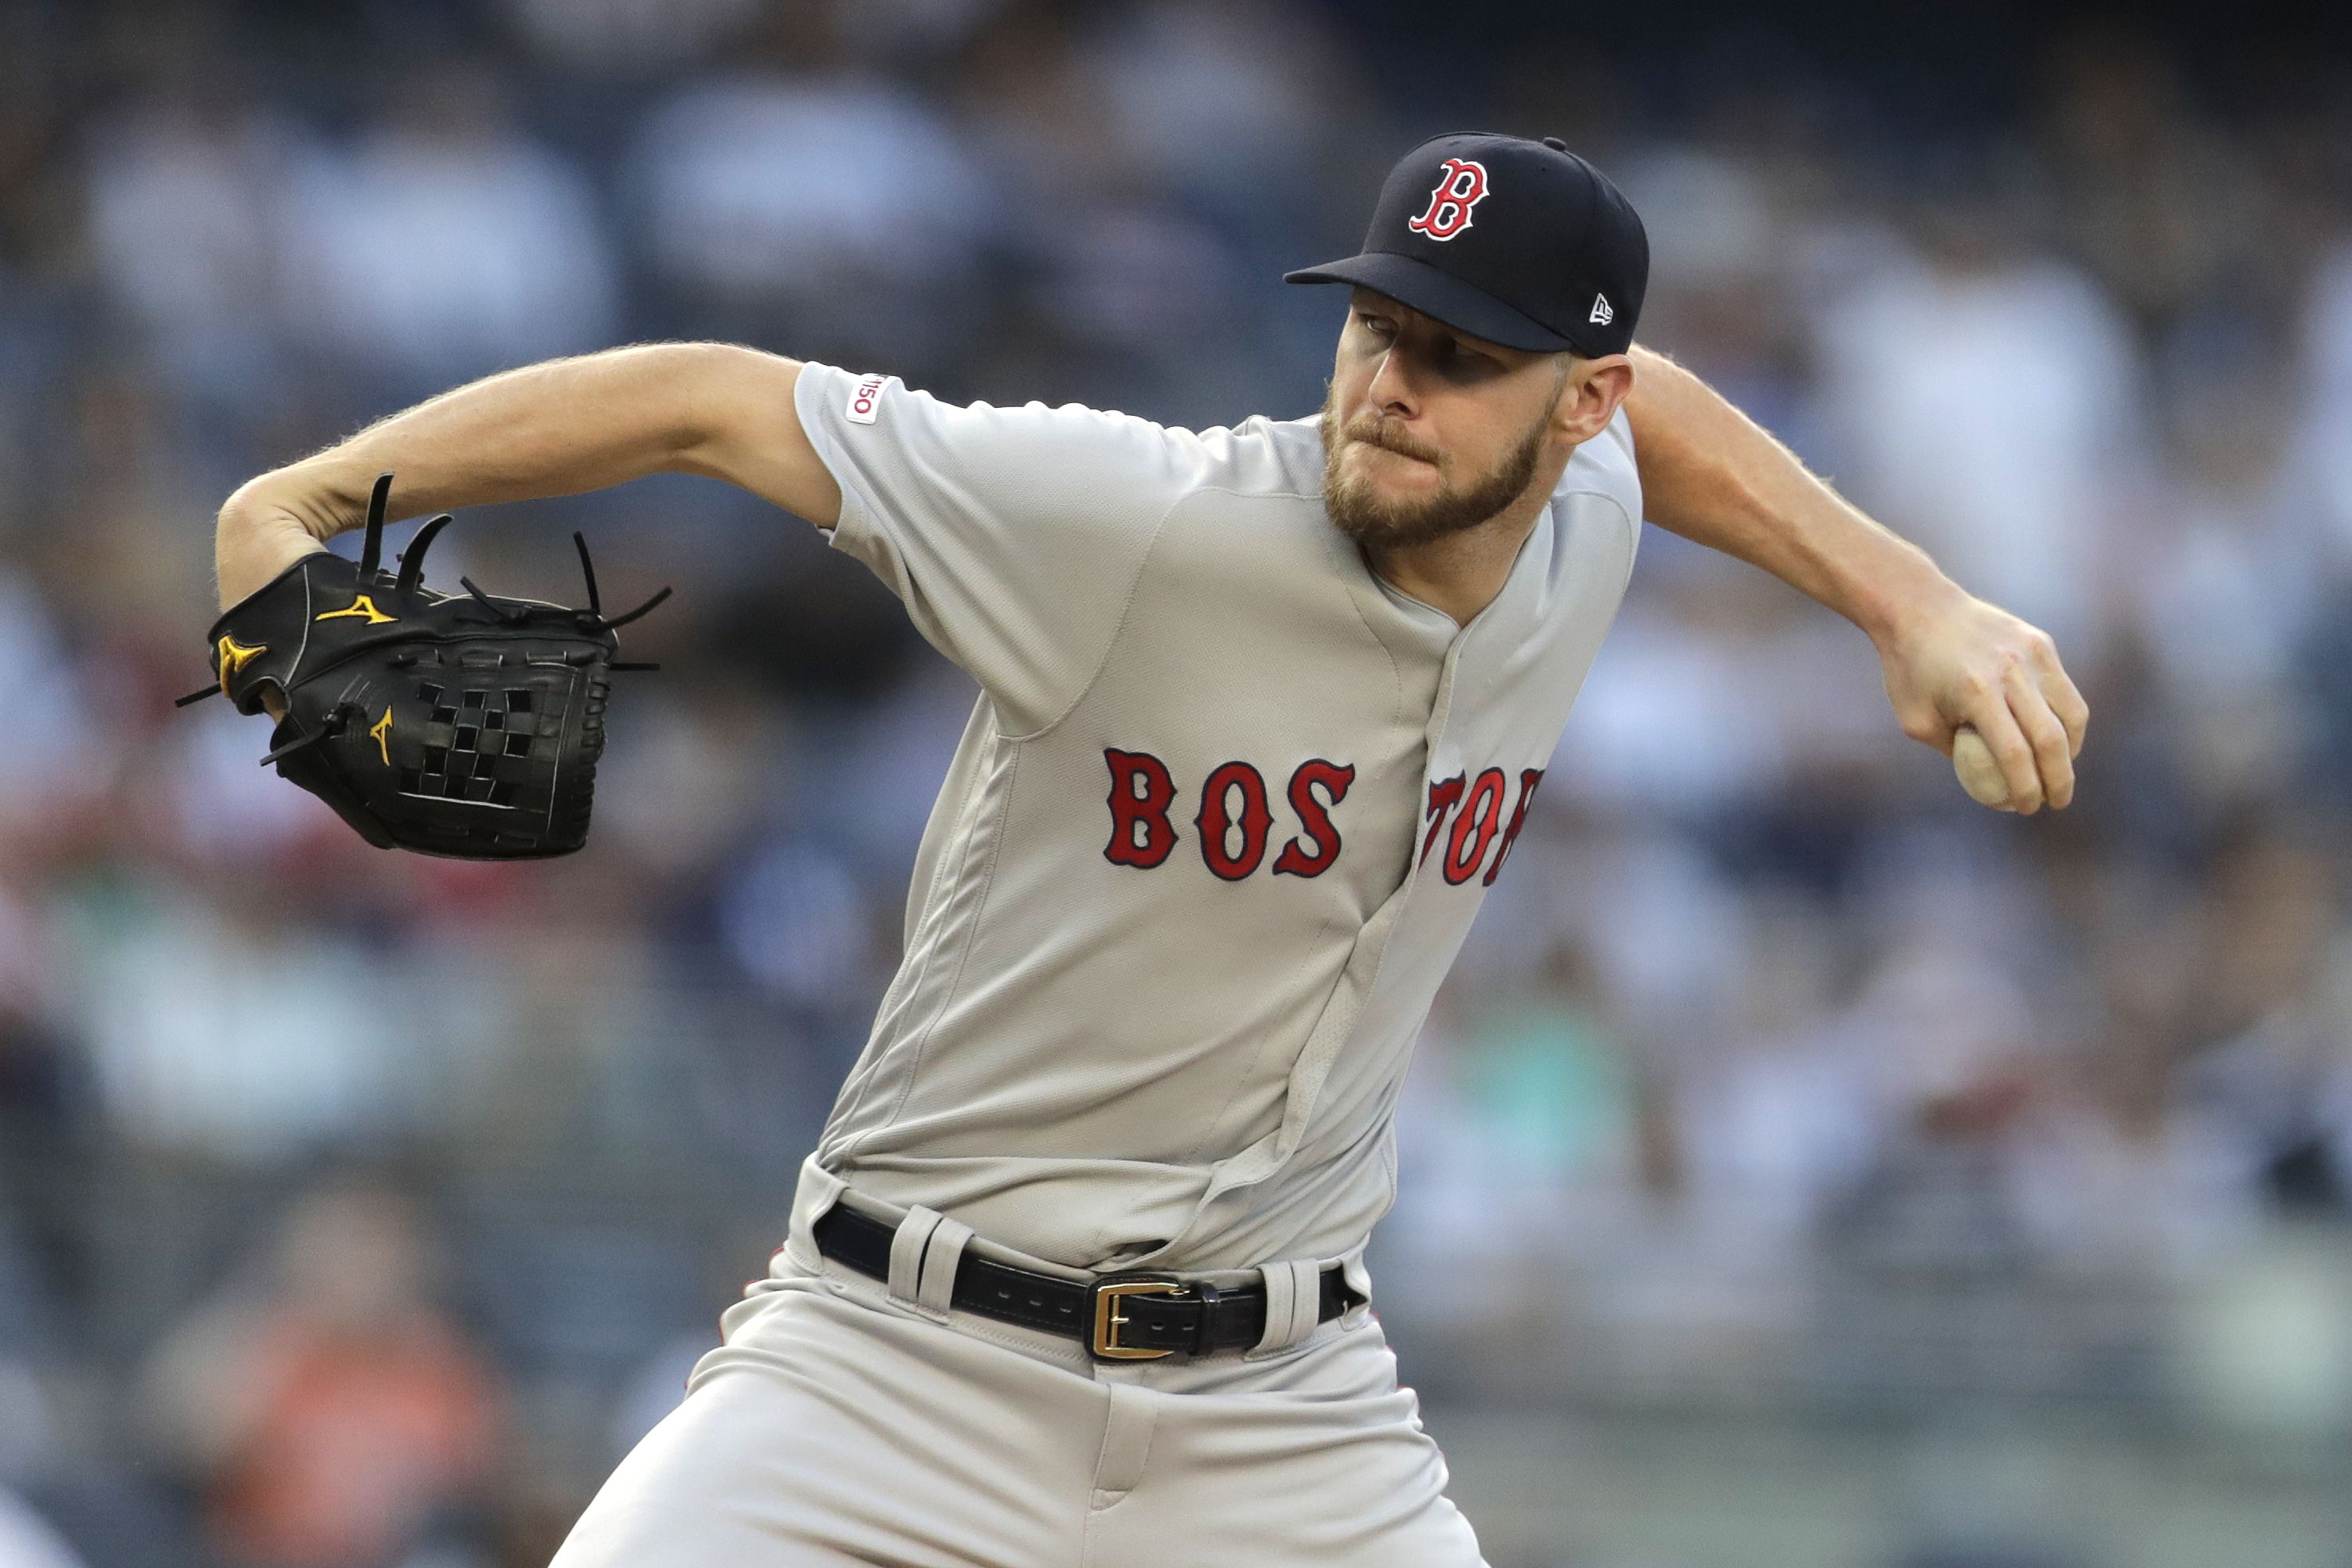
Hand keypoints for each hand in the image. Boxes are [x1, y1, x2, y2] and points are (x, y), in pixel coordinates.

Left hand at [1872, 580, 2087, 812]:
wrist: (1919, 608)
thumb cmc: (1910, 671)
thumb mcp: (1917, 721)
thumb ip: (1954, 751)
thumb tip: (1988, 781)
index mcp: (1977, 694)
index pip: (2015, 755)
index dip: (2025, 789)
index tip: (2026, 808)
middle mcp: (2010, 673)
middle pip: (2051, 739)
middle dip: (2059, 779)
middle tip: (2056, 802)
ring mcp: (2031, 655)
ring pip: (2071, 714)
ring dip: (2071, 751)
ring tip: (2060, 773)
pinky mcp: (2041, 643)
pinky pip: (2064, 690)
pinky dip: (2067, 720)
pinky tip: (2058, 738)